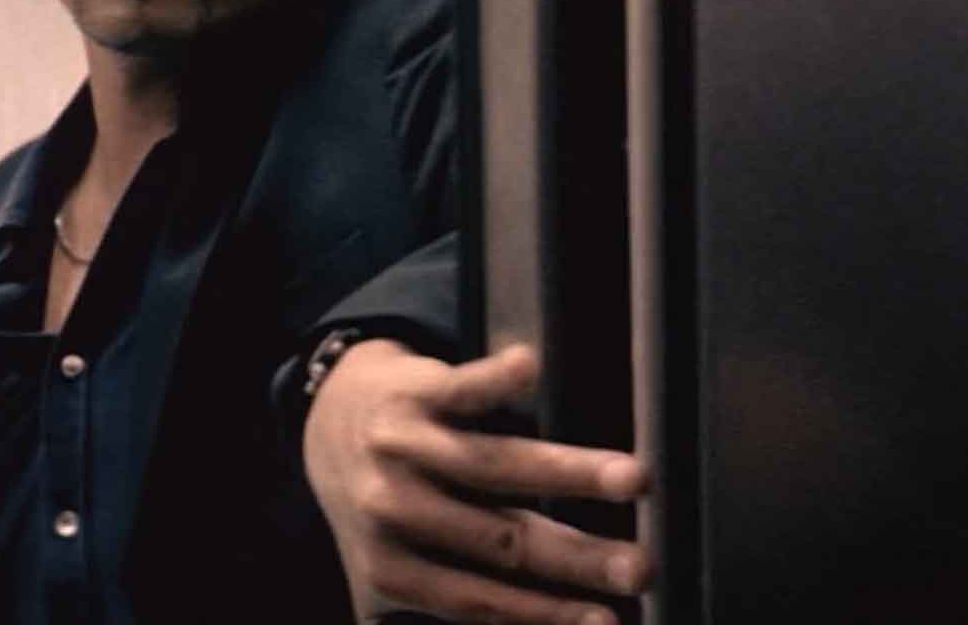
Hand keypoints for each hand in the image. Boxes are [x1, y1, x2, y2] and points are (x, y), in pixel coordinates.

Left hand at [304, 339, 652, 623]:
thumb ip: (446, 600)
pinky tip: (530, 368)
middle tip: (641, 568)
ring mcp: (405, 447)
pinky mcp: (415, 390)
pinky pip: (459, 387)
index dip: (547, 613)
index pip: (480, 600)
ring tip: (634, 479)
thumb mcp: (391, 567)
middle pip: (502, 539)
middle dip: (578, 557)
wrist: (326, 418)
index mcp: (391, 569)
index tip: (610, 622)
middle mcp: (395, 510)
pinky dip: (494, 377)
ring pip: (495, 465)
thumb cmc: (384, 506)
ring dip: (570, 472)